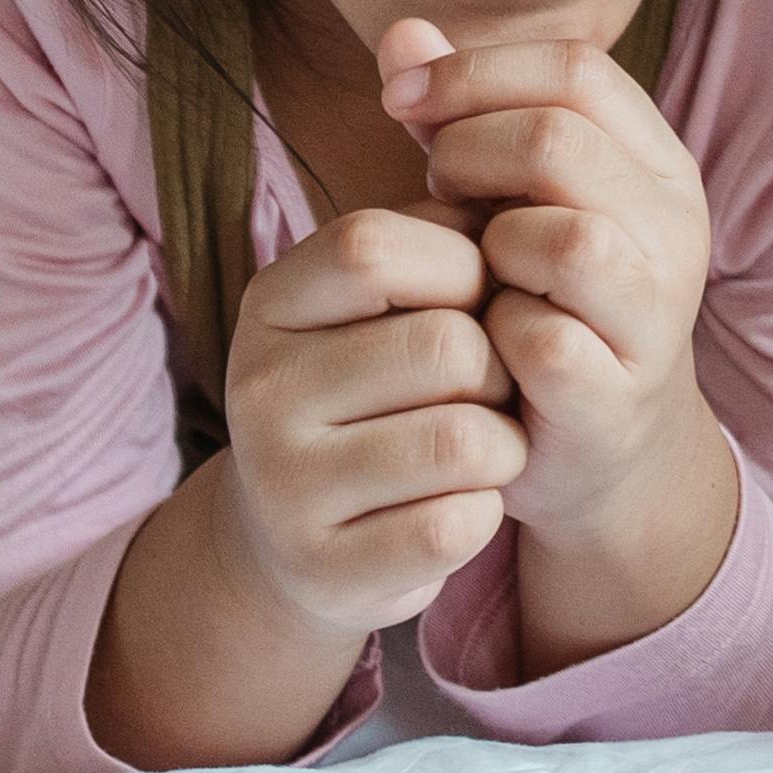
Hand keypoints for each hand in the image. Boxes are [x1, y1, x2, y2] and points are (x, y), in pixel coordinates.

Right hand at [212, 203, 529, 636]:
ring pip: (466, 441)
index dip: (464, 266)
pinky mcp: (325, 570)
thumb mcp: (393, 300)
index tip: (476, 298)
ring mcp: (281, 488)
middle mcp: (258, 392)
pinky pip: (459, 526)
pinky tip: (453, 507)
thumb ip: (448, 241)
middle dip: (500, 368)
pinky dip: (484, 515)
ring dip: (505, 444)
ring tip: (478, 447)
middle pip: (447, 347)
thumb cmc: (382, 386)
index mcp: (271, 305)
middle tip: (486, 391)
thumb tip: (514, 202)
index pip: (374, 246)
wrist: (308, 532)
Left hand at [381, 15, 740, 663]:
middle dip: (469, 155)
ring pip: (567, 239)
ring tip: (472, 268)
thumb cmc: (538, 300)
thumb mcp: (504, 199)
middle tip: (435, 191)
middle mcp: (676, 228)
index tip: (401, 99)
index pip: (576, 68)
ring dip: (491, 247)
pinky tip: (481, 341)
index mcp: (656, 162)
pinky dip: (492, 335)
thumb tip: (399, 31)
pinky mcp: (620, 396)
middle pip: (563, 142)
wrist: (590, 445)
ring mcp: (657, 315)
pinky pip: (542, 340)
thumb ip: (457, 117)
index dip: (476, 70)